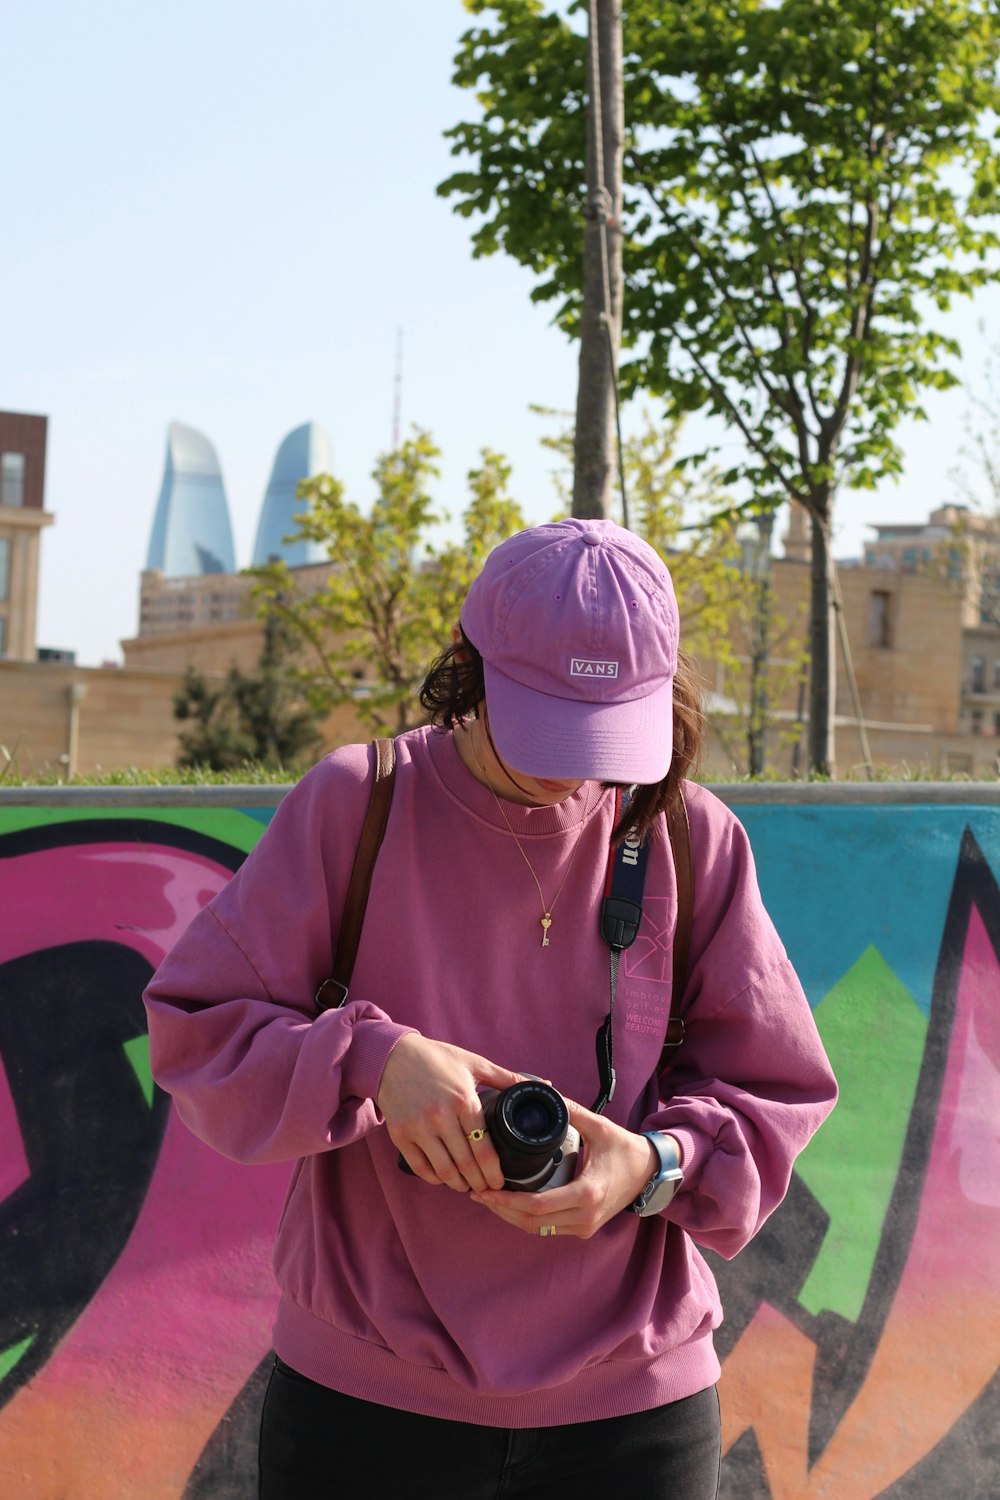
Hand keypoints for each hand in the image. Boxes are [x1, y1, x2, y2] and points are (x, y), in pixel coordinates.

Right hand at [377, 1033, 519, 1192]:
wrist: (394, 1056)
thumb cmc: (438, 1059)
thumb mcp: (475, 1064)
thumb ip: (507, 1078)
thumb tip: (544, 1084)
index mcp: (463, 1100)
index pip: (484, 1148)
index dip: (494, 1172)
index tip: (500, 1181)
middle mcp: (440, 1116)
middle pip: (466, 1165)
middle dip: (480, 1182)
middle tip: (488, 1189)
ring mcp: (418, 1128)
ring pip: (444, 1171)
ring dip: (460, 1184)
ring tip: (469, 1185)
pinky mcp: (400, 1135)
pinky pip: (421, 1168)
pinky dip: (436, 1178)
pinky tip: (445, 1177)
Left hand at [471, 1100, 675, 1238]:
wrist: (650, 1173)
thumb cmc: (624, 1149)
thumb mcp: (599, 1126)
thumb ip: (571, 1111)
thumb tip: (546, 1091)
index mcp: (587, 1192)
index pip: (537, 1206)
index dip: (507, 1201)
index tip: (485, 1189)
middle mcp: (585, 1216)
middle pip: (532, 1222)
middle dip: (501, 1210)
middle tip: (477, 1192)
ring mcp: (585, 1226)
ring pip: (538, 1230)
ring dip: (511, 1216)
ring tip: (488, 1198)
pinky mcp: (584, 1228)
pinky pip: (548, 1229)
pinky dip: (527, 1219)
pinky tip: (510, 1204)